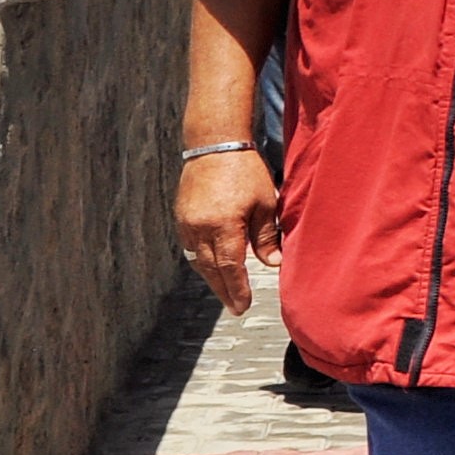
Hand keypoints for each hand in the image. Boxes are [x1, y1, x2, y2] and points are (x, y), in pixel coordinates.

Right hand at [177, 150, 282, 314]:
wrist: (214, 145)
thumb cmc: (246, 171)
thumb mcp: (265, 203)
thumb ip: (266, 236)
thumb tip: (273, 264)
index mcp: (223, 225)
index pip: (229, 267)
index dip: (237, 289)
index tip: (243, 306)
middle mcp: (200, 228)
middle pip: (211, 269)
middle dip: (224, 291)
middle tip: (236, 308)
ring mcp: (187, 223)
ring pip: (198, 260)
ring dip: (212, 278)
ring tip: (226, 293)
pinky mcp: (181, 217)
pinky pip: (191, 247)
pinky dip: (203, 261)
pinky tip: (213, 268)